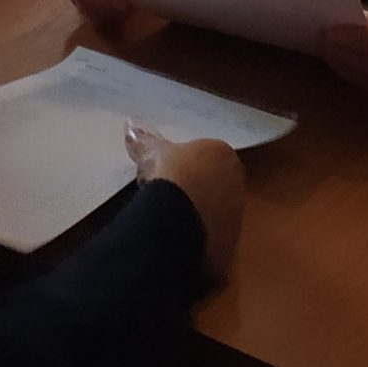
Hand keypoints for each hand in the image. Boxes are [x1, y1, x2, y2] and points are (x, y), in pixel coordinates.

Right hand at [126, 124, 243, 280]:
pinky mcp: (229, 242)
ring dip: (194, 209)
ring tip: (167, 214)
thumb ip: (145, 140)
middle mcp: (237, 183)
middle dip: (191, 185)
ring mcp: (236, 215)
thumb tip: (130, 123)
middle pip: (213, 181)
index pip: (207, 154)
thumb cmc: (173, 175)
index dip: (184, 161)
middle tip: (164, 189)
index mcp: (224, 155)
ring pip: (213, 209)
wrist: (182, 223)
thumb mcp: (153, 153)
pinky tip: (176, 234)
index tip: (164, 168)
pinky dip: (196, 232)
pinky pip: (210, 232)